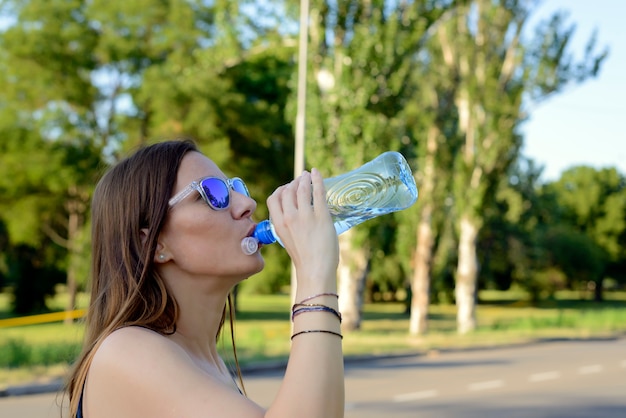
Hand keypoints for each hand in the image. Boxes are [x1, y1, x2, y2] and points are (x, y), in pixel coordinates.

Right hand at [266, 169, 338, 288]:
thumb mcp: (288, 239)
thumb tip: (296, 213)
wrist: (315, 270)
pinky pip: (318, 192)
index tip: (288, 188)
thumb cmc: (304, 258)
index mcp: (278, 224)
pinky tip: (317, 173)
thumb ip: (288, 225)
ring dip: (304, 179)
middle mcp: (289, 217)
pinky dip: (317, 179)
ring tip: (308, 175)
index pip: (274, 198)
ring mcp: (305, 215)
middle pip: (287, 191)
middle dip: (293, 182)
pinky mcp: (321, 215)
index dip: (280, 190)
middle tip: (301, 180)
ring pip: (302, 188)